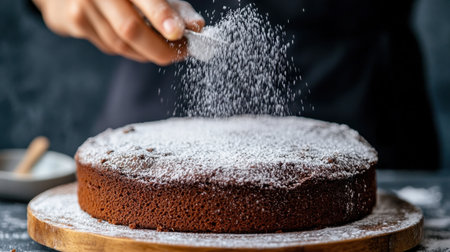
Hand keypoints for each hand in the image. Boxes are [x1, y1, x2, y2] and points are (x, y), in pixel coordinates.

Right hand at [32, 0, 204, 64]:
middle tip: (179, 54)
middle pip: (130, 29)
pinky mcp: (74, 21)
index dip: (162, 16)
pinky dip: (128, 50)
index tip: (177, 33)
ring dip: (146, 52)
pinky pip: (109, 47)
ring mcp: (83, 5)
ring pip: (120, 44)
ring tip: (161, 49)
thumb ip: (175, 9)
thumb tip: (197, 27)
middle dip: (159, 48)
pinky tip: (135, 42)